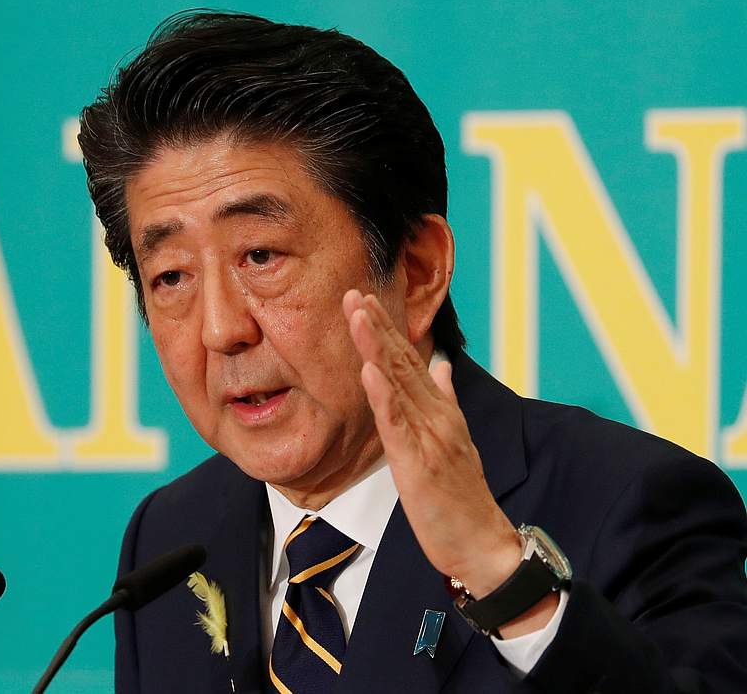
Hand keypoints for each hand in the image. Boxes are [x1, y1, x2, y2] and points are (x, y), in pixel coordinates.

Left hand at [343, 289, 521, 596]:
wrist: (482, 544)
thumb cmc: (461, 497)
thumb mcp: (452, 441)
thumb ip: (445, 399)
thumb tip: (442, 365)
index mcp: (439, 411)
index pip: (409, 361)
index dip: (386, 330)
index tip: (364, 300)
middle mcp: (436, 416)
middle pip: (402, 362)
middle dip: (376, 325)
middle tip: (354, 292)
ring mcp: (430, 436)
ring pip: (399, 383)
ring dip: (377, 346)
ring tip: (359, 314)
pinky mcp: (420, 462)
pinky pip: (398, 424)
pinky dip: (384, 394)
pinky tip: (370, 370)